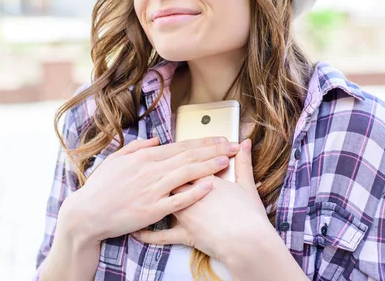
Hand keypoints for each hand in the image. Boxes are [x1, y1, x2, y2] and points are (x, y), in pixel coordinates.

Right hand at [59, 136, 240, 244]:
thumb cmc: (100, 188)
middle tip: (233, 146)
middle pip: (188, 156)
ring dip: (209, 166)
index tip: (221, 138)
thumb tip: (156, 139)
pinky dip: (195, 191)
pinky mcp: (151, 210)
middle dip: (214, 150)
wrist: (86, 215)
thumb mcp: (115, 160)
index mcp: (143, 157)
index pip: (180, 146)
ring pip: (187, 174)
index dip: (203, 142)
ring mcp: (151, 190)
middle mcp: (150, 170)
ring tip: (227, 161)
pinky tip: (210, 185)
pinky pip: (178, 199)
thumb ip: (137, 147)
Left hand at [132, 139, 271, 261]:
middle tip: (156, 165)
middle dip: (165, 170)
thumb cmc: (248, 216)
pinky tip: (136, 230)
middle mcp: (191, 195)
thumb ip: (244, 162)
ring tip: (142, 186)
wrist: (247, 242)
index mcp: (205, 180)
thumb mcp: (247, 185)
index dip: (188, 155)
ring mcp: (185, 214)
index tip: (182, 151)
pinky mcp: (183, 234)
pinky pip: (161, 235)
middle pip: (174, 177)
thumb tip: (245, 142)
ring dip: (152, 193)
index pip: (192, 162)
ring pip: (163, 199)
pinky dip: (148, 233)